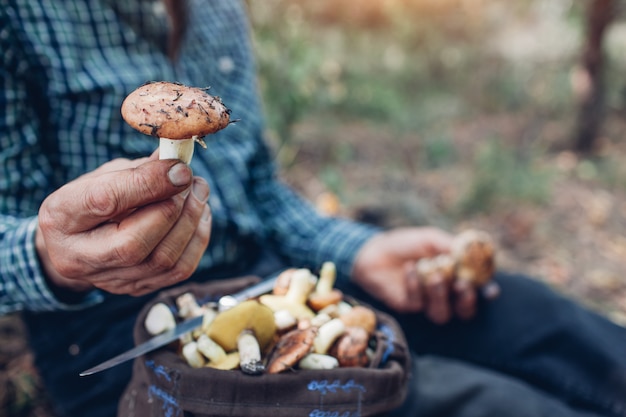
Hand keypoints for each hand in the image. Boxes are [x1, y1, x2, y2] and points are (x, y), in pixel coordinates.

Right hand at [35, 155, 211, 295]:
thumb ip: (137, 171)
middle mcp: (79, 258)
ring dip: (191, 222)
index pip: (104, 201)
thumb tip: (178, 166)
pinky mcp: (137, 288)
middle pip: (133, 244)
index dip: (148, 183)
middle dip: (173, 209)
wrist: (80, 242)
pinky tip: (200, 214)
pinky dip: (197, 239)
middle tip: (192, 181)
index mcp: (61, 217)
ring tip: (198, 192)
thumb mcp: (104, 176)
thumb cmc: (93, 199)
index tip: (180, 169)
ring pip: (161, 260)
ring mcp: (109, 280)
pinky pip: (178, 270)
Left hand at [352, 227, 483, 323]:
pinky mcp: (408, 308)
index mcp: (457, 276)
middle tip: (462, 286)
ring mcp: (427, 304)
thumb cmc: (406, 244)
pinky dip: (415, 286)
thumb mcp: (430, 239)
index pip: (479, 290)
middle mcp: (446, 294)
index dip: (487, 292)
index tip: (490, 289)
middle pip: (465, 311)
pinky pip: (417, 304)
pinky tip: (409, 269)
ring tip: (433, 275)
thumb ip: (450, 246)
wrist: (375, 251)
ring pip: (443, 314)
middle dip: (467, 301)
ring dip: (440, 295)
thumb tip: (471, 252)